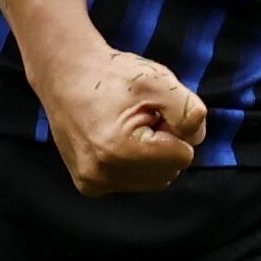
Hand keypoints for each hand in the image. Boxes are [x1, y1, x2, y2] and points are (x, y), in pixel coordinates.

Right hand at [35, 45, 205, 196]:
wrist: (64, 75)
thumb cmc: (111, 76)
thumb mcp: (158, 81)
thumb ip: (189, 111)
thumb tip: (195, 139)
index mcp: (120, 150)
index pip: (184, 156)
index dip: (176, 128)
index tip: (154, 110)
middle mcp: (102, 174)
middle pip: (170, 171)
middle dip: (165, 144)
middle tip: (143, 116)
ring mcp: (93, 183)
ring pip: (154, 180)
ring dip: (151, 155)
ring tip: (129, 126)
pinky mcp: (89, 186)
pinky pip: (134, 182)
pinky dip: (135, 163)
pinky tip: (118, 140)